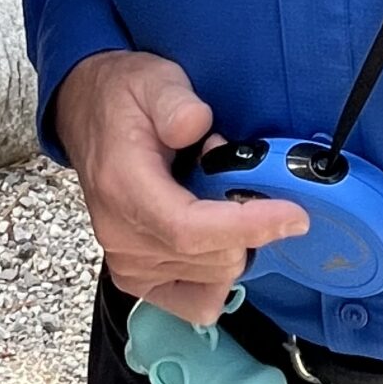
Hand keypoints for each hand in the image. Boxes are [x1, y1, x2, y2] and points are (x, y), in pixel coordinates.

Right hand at [54, 51, 310, 322]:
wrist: (89, 117)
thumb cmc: (125, 99)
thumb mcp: (153, 81)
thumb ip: (176, 102)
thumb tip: (199, 126)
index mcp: (123, 187)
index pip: (189, 228)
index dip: (246, 227)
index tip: (293, 215)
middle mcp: (122, 237)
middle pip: (214, 258)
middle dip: (247, 223)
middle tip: (234, 178)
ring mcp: (128, 265)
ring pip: (215, 278)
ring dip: (234, 243)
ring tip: (214, 199)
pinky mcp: (138, 279)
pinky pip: (197, 302)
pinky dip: (219, 275)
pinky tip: (216, 239)